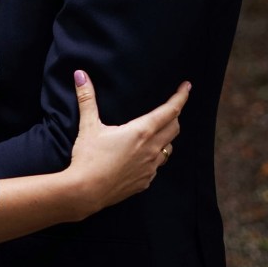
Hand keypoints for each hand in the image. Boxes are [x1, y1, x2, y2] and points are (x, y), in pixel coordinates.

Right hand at [67, 71, 189, 217]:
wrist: (86, 192)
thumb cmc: (89, 158)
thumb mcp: (88, 126)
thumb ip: (87, 98)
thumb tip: (80, 74)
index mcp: (141, 132)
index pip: (169, 111)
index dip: (180, 97)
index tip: (187, 86)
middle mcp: (151, 149)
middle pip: (174, 128)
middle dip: (174, 115)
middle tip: (170, 106)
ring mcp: (150, 168)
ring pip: (168, 148)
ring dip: (166, 137)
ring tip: (157, 131)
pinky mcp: (145, 182)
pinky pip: (157, 165)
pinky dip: (155, 156)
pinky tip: (144, 155)